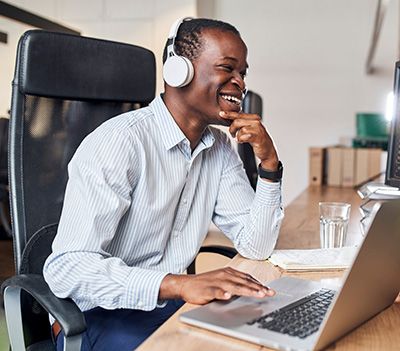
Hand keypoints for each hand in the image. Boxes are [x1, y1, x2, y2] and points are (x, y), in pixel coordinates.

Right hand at [159, 267, 274, 304]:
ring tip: (257, 294)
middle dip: (258, 288)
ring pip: (234, 286)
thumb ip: (236, 284)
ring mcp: (216, 282)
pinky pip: (216, 291)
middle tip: (268, 293)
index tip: (269, 290)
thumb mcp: (223, 281)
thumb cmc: (206, 284)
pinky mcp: (207, 289)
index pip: (248, 278)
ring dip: (247, 290)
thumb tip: (252, 289)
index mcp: (229, 272)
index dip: (259, 284)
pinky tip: (227, 296)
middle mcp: (225, 275)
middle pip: (244, 282)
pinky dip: (222, 293)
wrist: (187, 284)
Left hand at [219, 111, 278, 169]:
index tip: (221, 113)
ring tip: (241, 139)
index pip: (239, 114)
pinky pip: (245, 136)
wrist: (267, 151)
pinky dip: (241, 139)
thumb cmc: (257, 140)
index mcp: (254, 118)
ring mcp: (258, 129)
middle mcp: (256, 122)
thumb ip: (241, 123)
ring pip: (241, 130)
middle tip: (233, 134)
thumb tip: (230, 119)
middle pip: (237, 121)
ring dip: (238, 136)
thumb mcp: (249, 129)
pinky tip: (243, 141)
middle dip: (232, 129)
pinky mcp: (258, 137)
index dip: (229, 114)